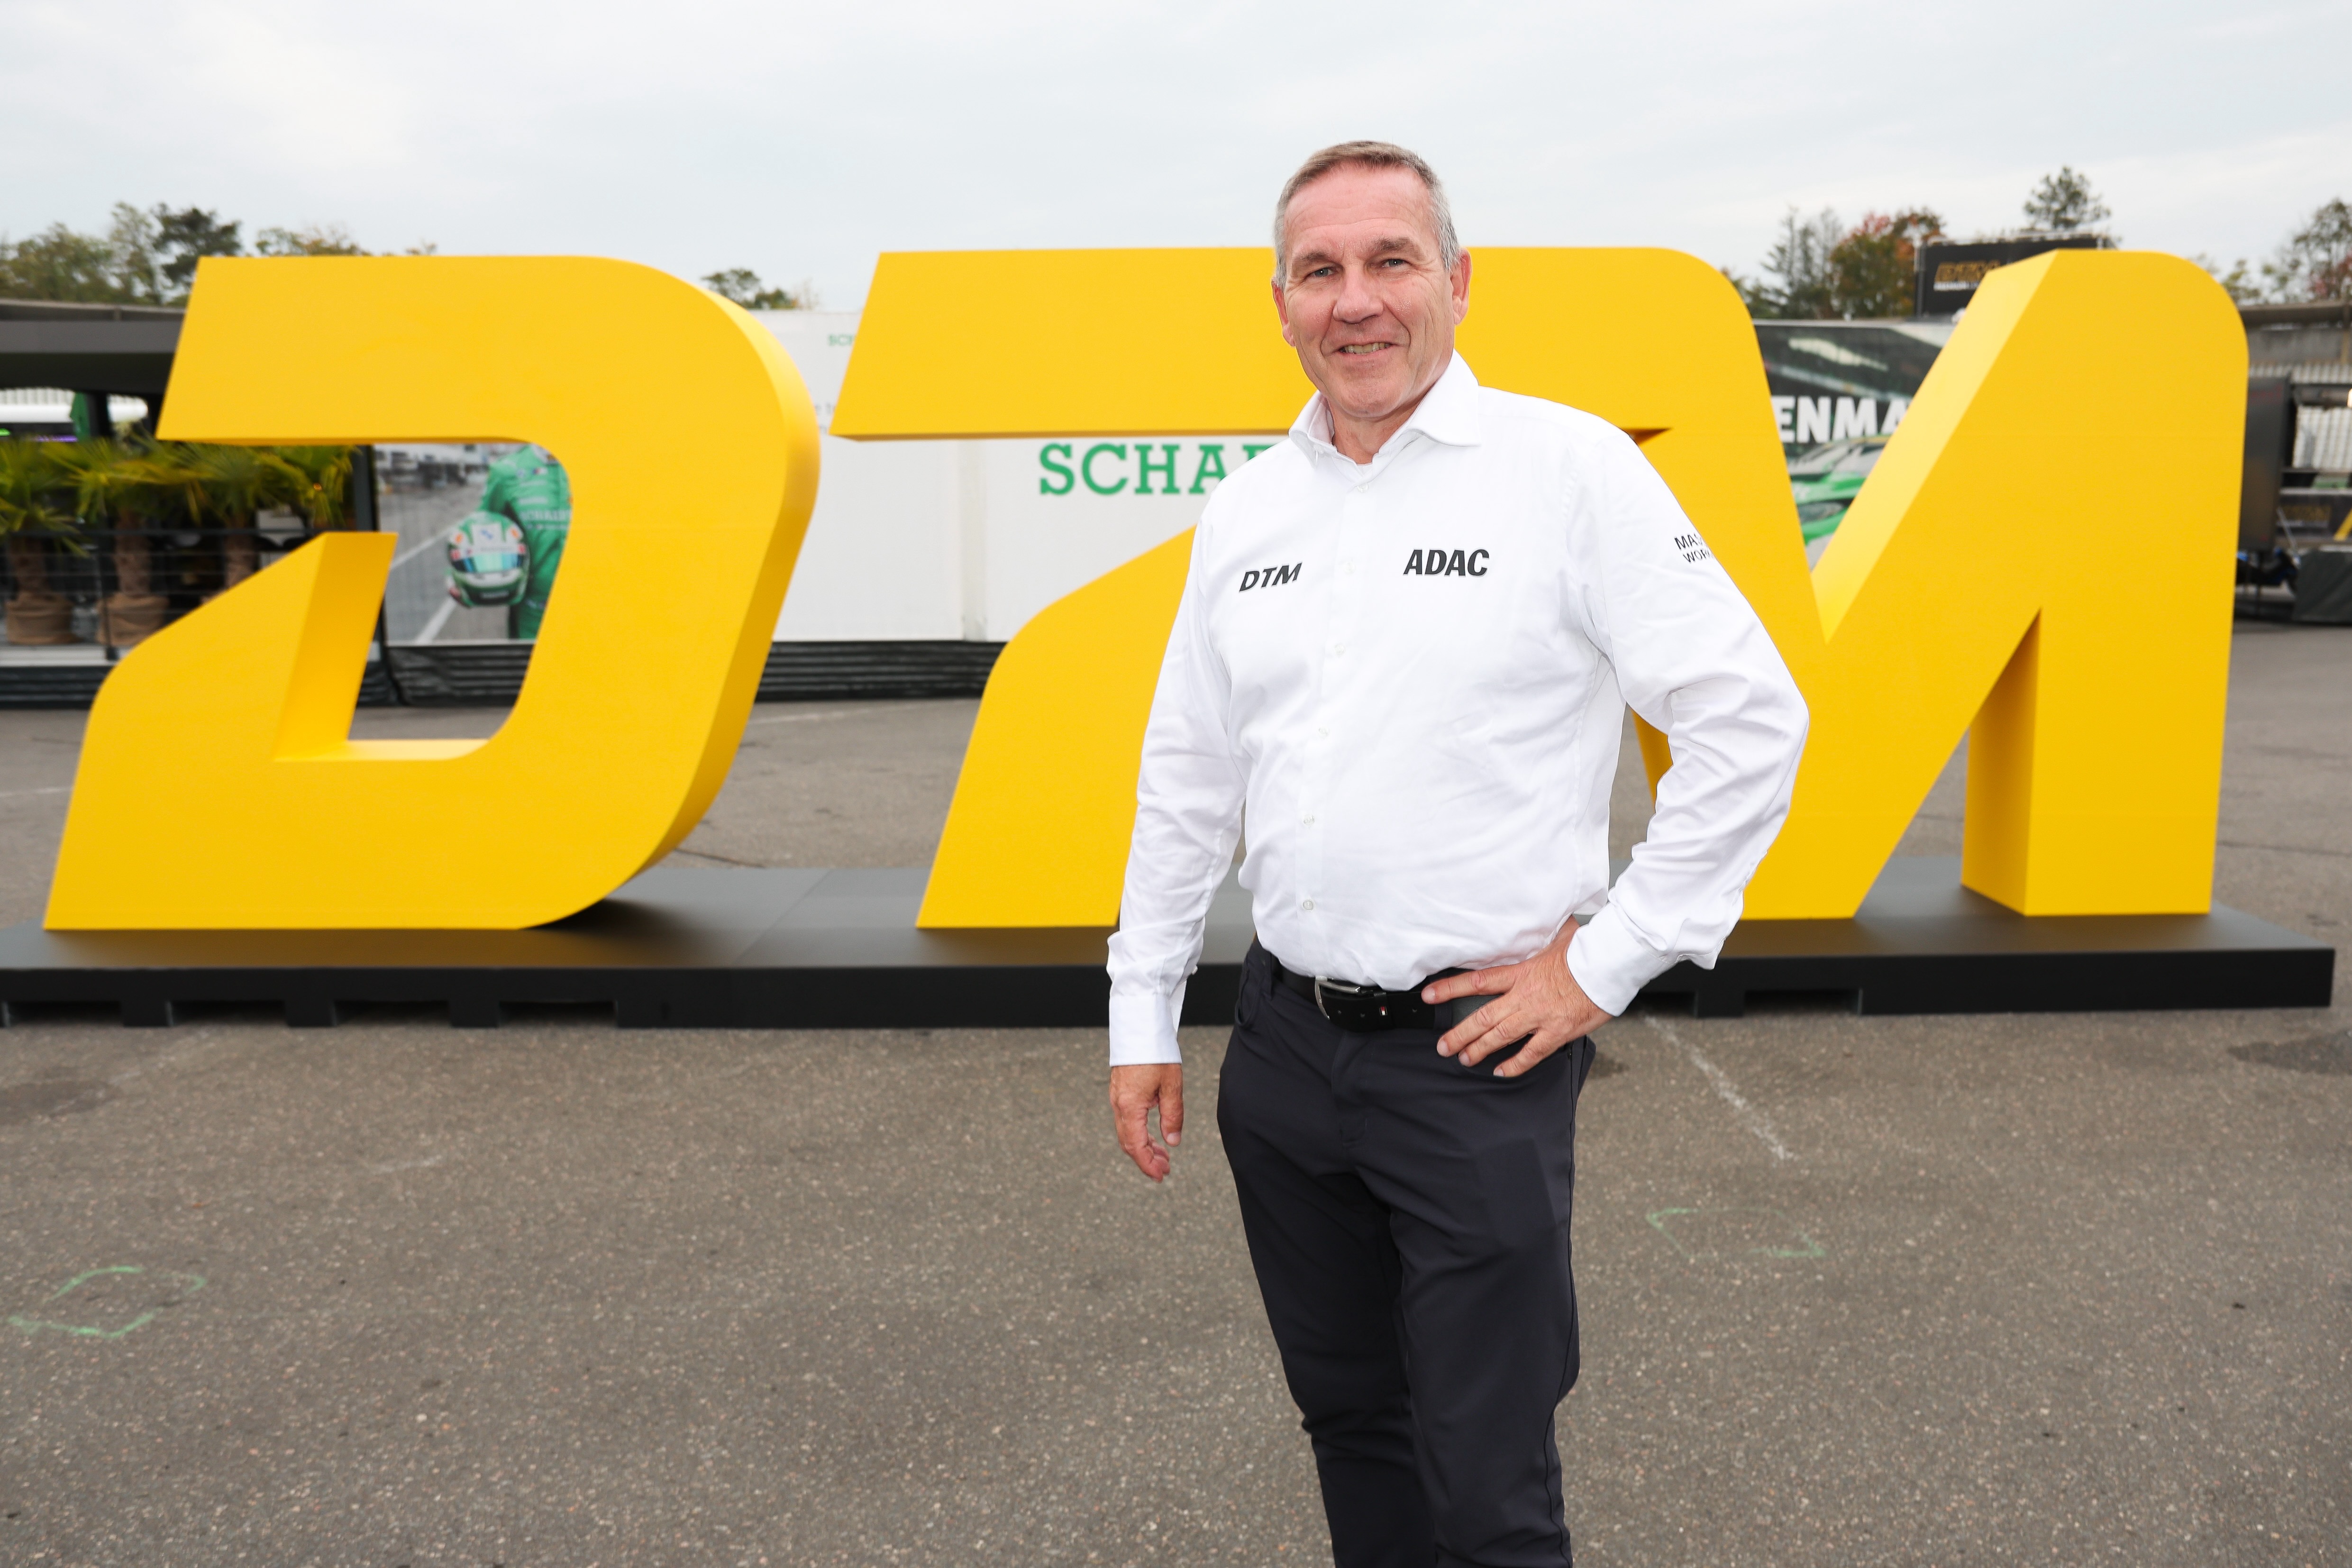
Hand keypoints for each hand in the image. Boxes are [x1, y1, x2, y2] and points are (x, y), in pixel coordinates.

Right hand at [1110, 1063, 1183, 1181]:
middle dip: (1146, 1159)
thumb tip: (1173, 1142)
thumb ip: (1172, 1116)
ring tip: (1163, 1155)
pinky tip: (1154, 1136)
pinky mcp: (1120, 1091)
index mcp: (1129, 1106)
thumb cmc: (1157, 1052)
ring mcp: (1117, 1097)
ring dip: (1144, 1147)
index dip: (1147, 1164)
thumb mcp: (1171, 1086)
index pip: (1135, 1146)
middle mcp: (1118, 1104)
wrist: (1140, 1026)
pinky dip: (1140, 1133)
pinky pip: (1127, 1120)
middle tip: (1165, 1169)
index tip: (1160, 1176)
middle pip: (1128, 1142)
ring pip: (1127, 1132)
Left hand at [1421, 919, 1613, 1078]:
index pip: (1477, 981)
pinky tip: (1502, 1071)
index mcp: (1520, 973)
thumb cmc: (1585, 951)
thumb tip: (1539, 920)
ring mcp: (1539, 1017)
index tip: (1430, 995)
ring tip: (1464, 1058)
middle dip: (1459, 1034)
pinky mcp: (1556, 1032)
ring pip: (1500, 1037)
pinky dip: (1515, 1065)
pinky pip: (1531, 1053)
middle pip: (1482, 1017)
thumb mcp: (1557, 936)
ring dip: (1479, 1049)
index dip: (1450, 989)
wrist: (1608, 967)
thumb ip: (1541, 935)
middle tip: (1443, 1046)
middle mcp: (1524, 997)